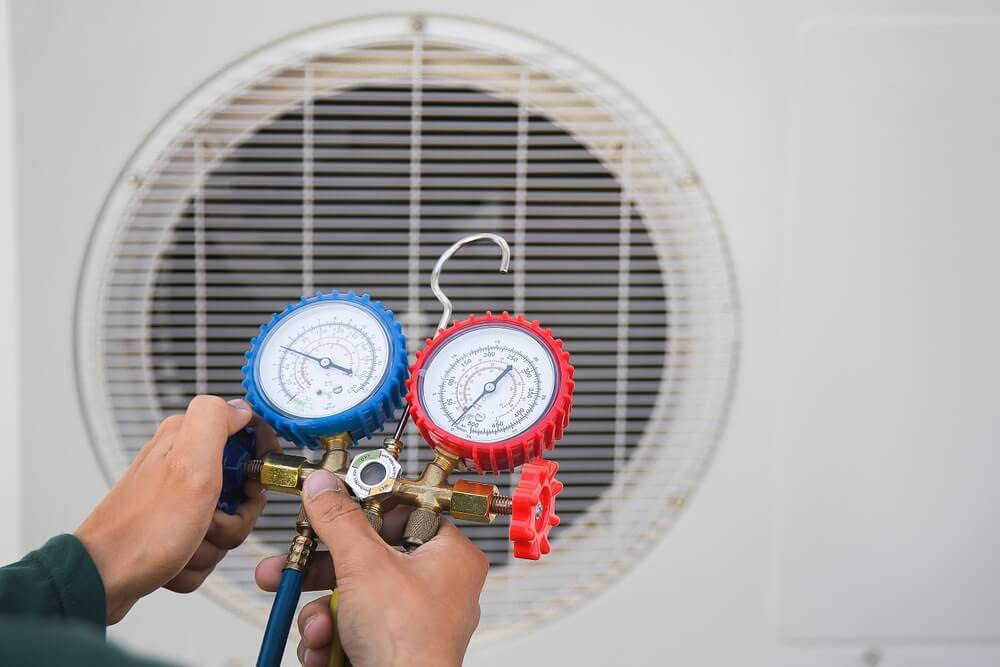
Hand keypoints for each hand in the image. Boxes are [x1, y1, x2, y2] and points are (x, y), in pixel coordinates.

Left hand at [76, 395, 278, 623]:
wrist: (103, 579)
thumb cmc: (142, 530)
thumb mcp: (188, 466)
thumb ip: (214, 422)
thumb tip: (239, 407)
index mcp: (187, 440)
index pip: (247, 436)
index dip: (258, 462)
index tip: (250, 484)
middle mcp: (182, 465)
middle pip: (242, 488)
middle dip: (234, 517)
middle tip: (210, 519)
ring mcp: (179, 499)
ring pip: (227, 523)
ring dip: (213, 544)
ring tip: (187, 541)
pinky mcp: (175, 528)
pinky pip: (209, 547)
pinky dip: (197, 561)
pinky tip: (177, 557)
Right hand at [255, 471, 488, 666]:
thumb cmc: (409, 645)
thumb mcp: (364, 565)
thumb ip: (339, 520)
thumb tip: (324, 485)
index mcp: (449, 556)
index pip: (404, 512)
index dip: (365, 509)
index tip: (331, 504)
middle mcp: (437, 586)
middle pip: (367, 557)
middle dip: (322, 571)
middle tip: (291, 563)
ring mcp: (412, 620)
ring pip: (352, 596)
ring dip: (322, 613)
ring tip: (319, 627)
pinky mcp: (389, 648)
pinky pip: (350, 628)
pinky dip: (330, 639)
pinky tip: (324, 651)